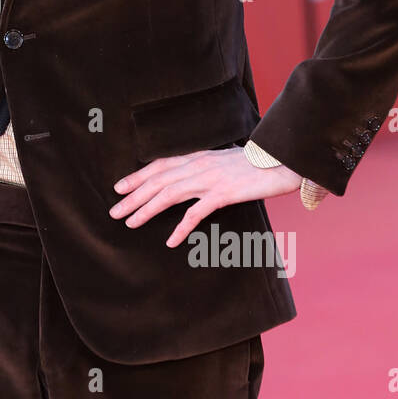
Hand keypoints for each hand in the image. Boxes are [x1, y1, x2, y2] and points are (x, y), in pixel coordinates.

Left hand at [110, 147, 301, 246]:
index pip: (159, 166)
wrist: (282, 162)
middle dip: (133, 196)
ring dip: (146, 209)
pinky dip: (181, 227)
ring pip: (169, 194)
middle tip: (115, 211)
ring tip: (130, 223)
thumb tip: (190, 175)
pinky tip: (170, 241)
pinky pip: (196, 213)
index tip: (119, 187)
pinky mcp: (223, 194)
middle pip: (157, 181)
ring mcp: (210, 179)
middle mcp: (199, 165)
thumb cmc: (256, 164)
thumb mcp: (225, 160)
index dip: (137, 177)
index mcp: (198, 156)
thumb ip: (205, 166)